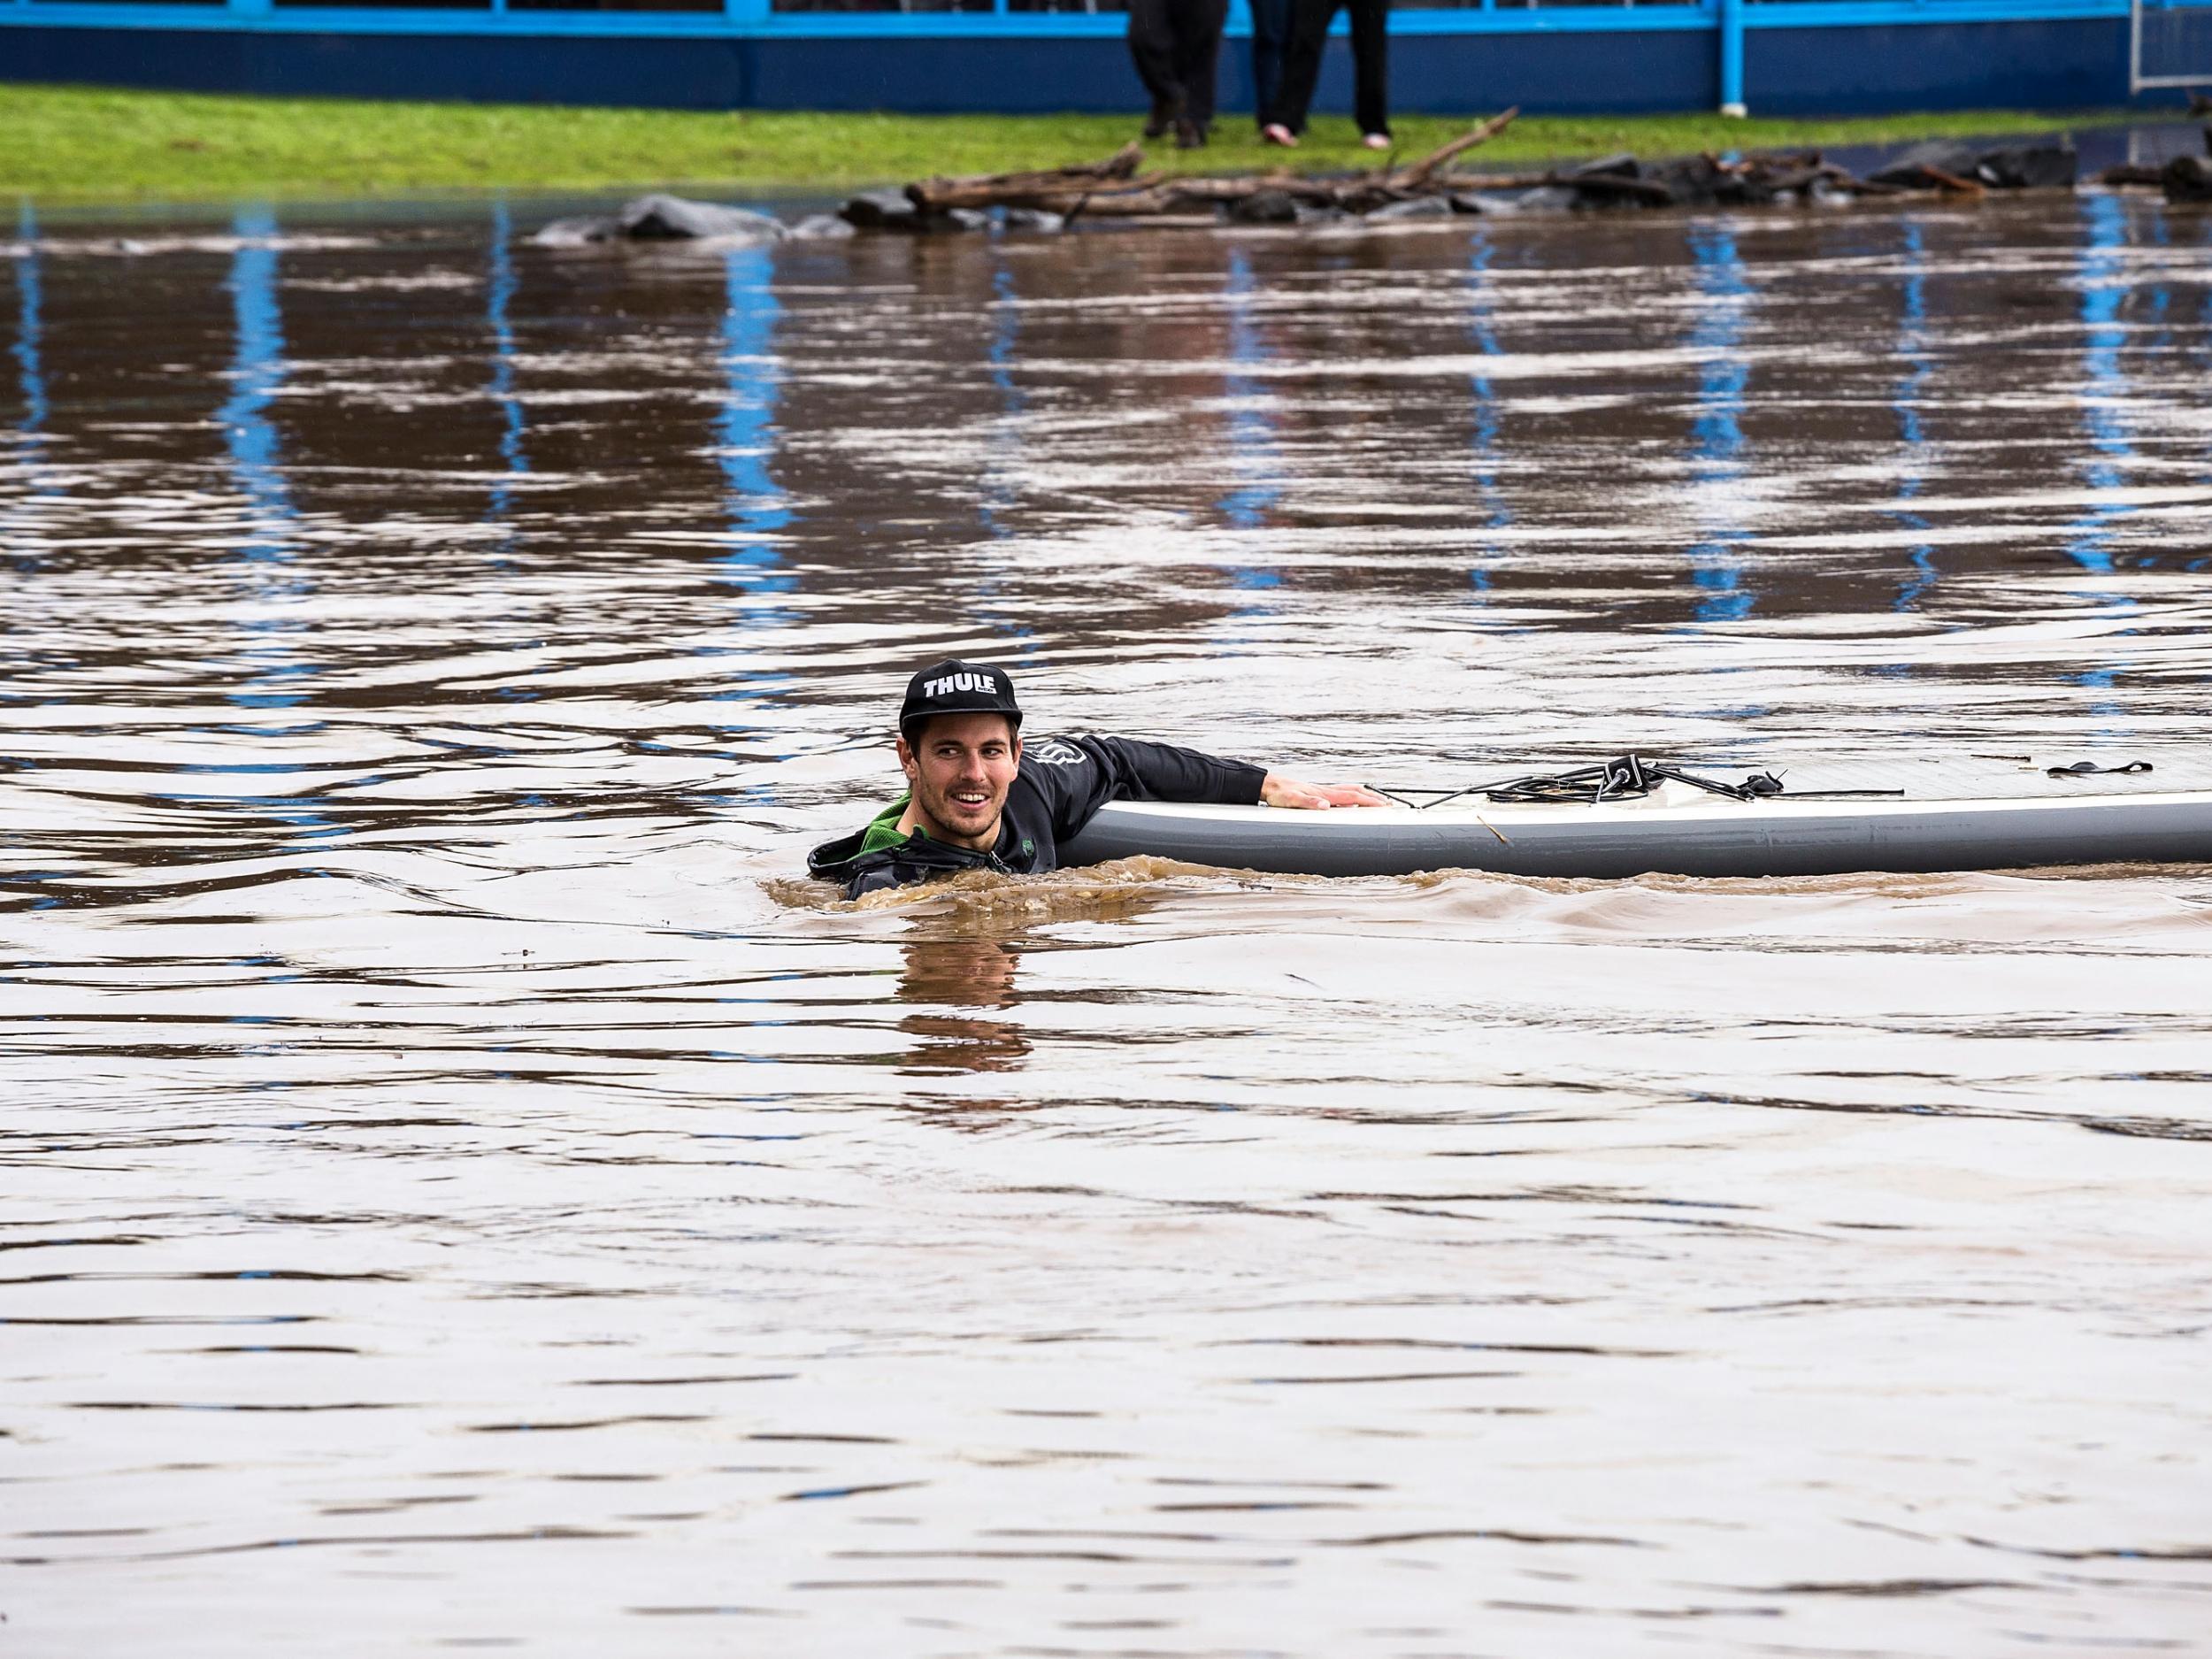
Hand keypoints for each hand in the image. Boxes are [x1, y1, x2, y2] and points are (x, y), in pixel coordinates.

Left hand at [1260, 774, 1390, 809]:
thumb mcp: (1292, 801)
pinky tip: (1352, 802)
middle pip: (1355, 792)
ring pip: (1349, 791)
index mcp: (1324, 794)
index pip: (1352, 797)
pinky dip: (1352, 797)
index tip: (1384, 805)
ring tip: (1376, 801)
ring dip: (1364, 795)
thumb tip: (1326, 806)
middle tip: (1387, 804)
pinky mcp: (1318, 793)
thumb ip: (1309, 803)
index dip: (1369, 802)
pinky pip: (1340, 794)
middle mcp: (1326, 791)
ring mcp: (1323, 791)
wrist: (1271, 786)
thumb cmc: (1281, 794)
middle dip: (1373, 798)